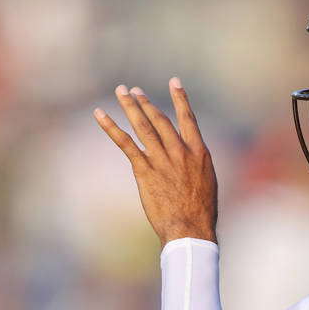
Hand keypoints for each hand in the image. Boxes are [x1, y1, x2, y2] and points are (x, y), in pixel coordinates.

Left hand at [94, 78, 217, 246]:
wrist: (190, 227)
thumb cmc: (202, 211)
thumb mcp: (207, 182)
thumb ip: (197, 164)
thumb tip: (191, 158)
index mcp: (199, 152)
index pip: (188, 119)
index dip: (181, 98)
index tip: (174, 82)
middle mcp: (180, 151)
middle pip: (160, 119)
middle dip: (146, 102)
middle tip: (134, 90)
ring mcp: (162, 159)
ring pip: (143, 125)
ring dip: (130, 106)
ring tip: (121, 92)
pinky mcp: (144, 170)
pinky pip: (125, 143)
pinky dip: (111, 127)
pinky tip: (100, 114)